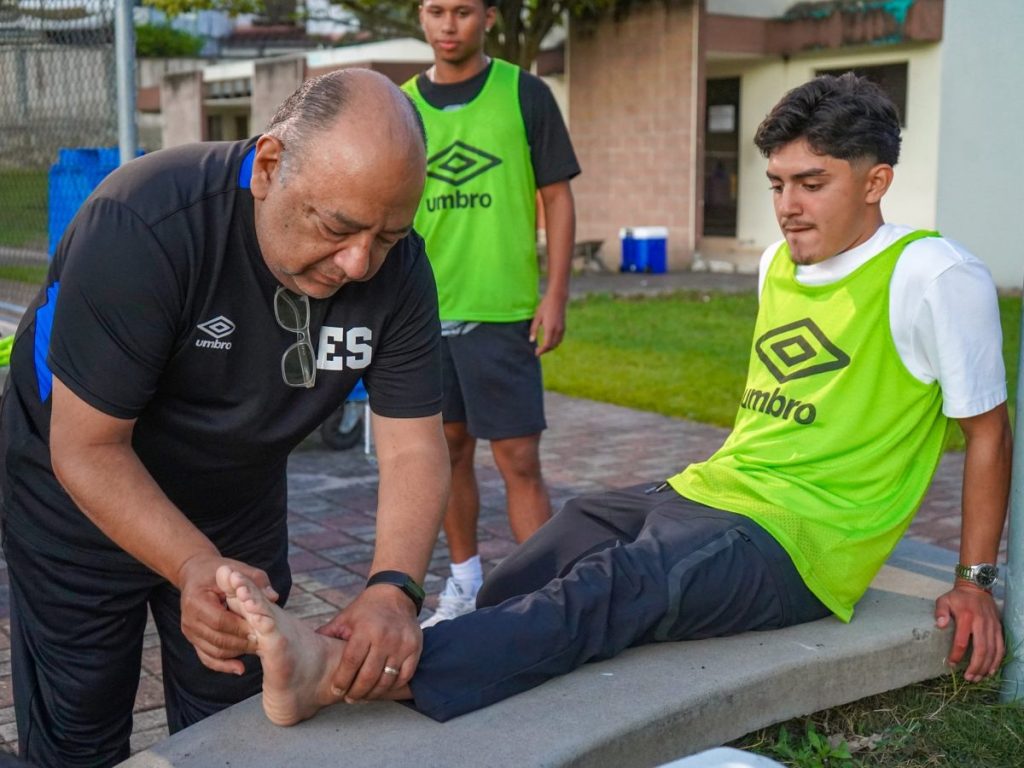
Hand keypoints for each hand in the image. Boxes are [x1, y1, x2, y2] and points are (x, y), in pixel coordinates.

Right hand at [177, 553, 278, 674]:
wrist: (196, 575)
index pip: (220, 620)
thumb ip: (255, 581)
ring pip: (213, 651)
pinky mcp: (193, 640)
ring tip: (257, 649)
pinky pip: (207, 657)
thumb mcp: (237, 569)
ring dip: (236, 654)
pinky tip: (240, 668)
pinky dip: (223, 665)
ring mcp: (189, 631)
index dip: (241, 627)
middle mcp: (189, 618)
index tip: (260, 629)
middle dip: (242, 643)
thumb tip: (273, 597)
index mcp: (197, 599)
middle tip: (263, 642)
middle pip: (217, 639)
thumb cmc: (220, 572)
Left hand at [316, 585, 421, 701]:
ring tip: (364, 696)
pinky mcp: (415, 648)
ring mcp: (402, 644)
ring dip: (374, 693)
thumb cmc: (365, 610)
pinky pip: (404, 676)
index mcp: (365, 629)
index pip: (351, 663)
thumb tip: (303, 653)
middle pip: (369, 676)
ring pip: (387, 679)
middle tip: (350, 698)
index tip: (336, 691)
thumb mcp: (344, 618)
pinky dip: (393, 687)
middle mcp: (385, 637)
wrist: (395, 595)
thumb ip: (327, 635)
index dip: (342, 680)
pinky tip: (382, 689)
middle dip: (357, 692)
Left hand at [529, 292, 566, 355]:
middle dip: (545, 350)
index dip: (541, 351)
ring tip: (543, 347)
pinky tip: (549, 341)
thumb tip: (531, 340)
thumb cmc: (545, 306)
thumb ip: (534, 329)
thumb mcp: (537, 317)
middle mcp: (557, 330)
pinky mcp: (563, 327)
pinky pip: (560, 339)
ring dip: (550, 347)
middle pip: (552, 346)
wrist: (557, 298)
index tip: (536, 353)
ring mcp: (562, 329)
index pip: (547, 345)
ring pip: (557, 343)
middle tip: (538, 351)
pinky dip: (554, 343)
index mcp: (550, 328)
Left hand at [934, 582, 1003, 681]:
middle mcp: (982, 623)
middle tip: (969, 678)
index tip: (952, 664)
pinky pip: (1001, 648)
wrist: (977, 588)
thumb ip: (940, 612)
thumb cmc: (958, 597)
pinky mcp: (999, 629)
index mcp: (966, 617)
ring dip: (986, 667)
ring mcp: (993, 627)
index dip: (957, 654)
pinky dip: (997, 661)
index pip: (962, 641)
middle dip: (975, 666)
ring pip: (992, 651)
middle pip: (981, 649)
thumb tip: (939, 625)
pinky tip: (991, 671)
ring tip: (978, 678)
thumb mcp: (944, 600)